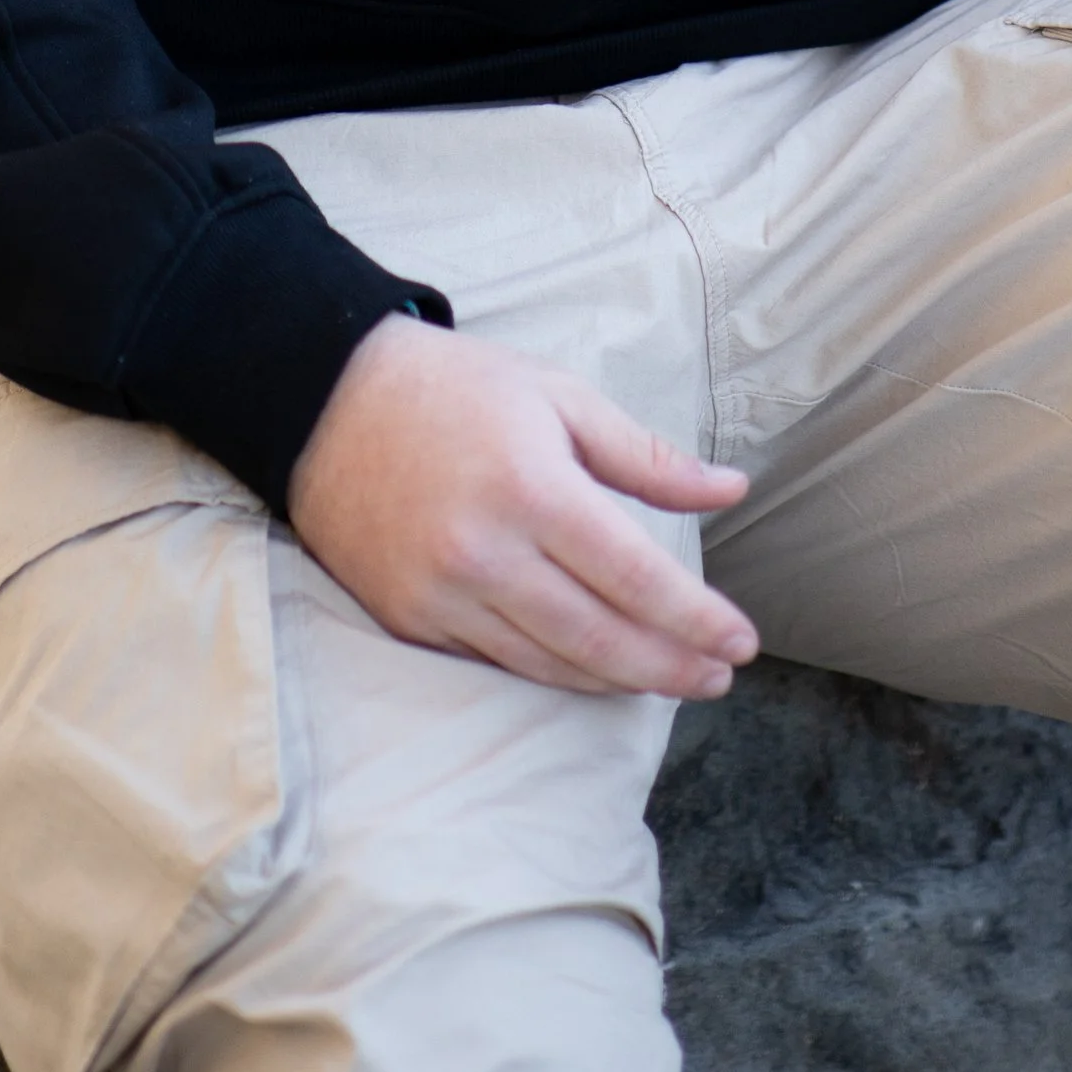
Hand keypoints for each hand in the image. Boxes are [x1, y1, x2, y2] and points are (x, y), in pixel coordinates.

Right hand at [286, 312, 757, 698]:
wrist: (328, 403)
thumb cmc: (457, 390)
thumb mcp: (559, 396)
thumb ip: (646, 456)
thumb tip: (730, 490)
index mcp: (533, 488)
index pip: (636, 578)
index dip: (697, 619)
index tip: (743, 640)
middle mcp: (486, 554)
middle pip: (600, 638)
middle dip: (673, 666)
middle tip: (720, 676)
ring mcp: (442, 596)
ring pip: (552, 665)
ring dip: (622, 682)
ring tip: (675, 679)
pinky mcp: (409, 621)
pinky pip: (498, 666)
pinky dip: (557, 676)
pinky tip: (598, 673)